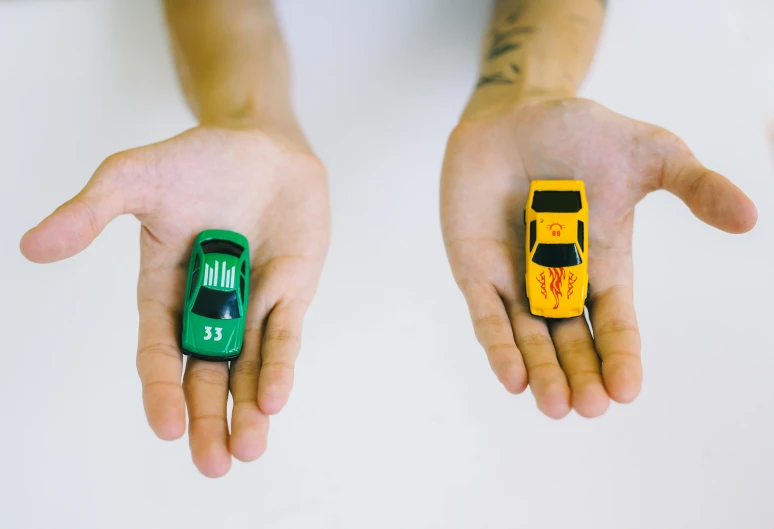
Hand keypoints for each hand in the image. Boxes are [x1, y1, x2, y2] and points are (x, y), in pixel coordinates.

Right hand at [21, 126, 329, 475]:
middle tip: (211, 464)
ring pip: (247, 367)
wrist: (260, 144)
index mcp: (164, 292)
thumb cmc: (198, 160)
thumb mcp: (136, 179)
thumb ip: (90, 212)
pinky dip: (279, 366)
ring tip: (245, 450)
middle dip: (207, 418)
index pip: (159, 351)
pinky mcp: (290, 292)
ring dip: (247, 410)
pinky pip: (284, 336)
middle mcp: (207, 307)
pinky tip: (274, 399)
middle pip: (204, 374)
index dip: (161, 389)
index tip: (166, 427)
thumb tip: (31, 246)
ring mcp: (251, 302)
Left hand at [440, 98, 756, 417]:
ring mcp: (514, 279)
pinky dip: (499, 345)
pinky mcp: (475, 269)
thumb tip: (750, 218)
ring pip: (529, 339)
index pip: (615, 322)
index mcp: (603, 265)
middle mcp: (559, 281)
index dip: (621, 356)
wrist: (514, 113)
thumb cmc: (580, 133)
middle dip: (580, 374)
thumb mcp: (648, 154)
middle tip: (589, 408)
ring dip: (542, 372)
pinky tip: (512, 377)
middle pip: (572, 342)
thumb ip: (694, 185)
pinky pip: (486, 315)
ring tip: (555, 405)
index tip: (627, 391)